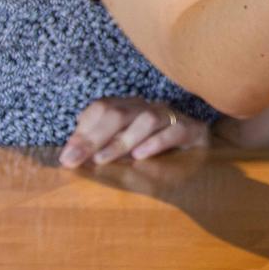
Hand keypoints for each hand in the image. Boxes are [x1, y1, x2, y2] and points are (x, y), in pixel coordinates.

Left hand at [59, 96, 208, 166]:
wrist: (200, 157)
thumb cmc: (154, 155)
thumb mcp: (122, 152)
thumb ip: (99, 149)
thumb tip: (69, 156)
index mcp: (128, 108)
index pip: (101, 108)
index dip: (83, 131)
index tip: (68, 156)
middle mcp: (147, 108)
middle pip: (118, 112)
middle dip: (93, 137)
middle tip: (76, 161)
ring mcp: (171, 117)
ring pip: (146, 119)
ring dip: (122, 140)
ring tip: (104, 160)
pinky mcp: (192, 130)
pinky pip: (174, 130)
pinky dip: (156, 142)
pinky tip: (141, 156)